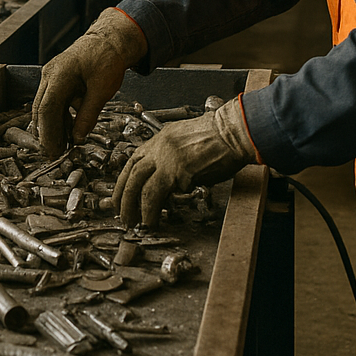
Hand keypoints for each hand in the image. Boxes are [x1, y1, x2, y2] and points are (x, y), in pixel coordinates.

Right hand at [31, 8, 146, 156]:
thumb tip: (78, 139)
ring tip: (63, 148)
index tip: (54, 151)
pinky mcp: (56, 81)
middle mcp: (50, 75)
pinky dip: (59, 119)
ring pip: (45, 108)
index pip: (47, 108)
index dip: (48, 132)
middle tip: (55, 155)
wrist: (109, 40)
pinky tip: (68, 133)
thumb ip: (88, 115)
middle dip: (46, 134)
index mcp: (60, 74)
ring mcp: (51, 77)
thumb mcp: (102, 89)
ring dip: (52, 128)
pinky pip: (53, 103)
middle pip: (41, 110)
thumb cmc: (107, 58)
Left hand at [113, 98, 255, 227]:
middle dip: (123, 196)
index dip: (124, 180)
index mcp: (161, 139)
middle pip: (132, 173)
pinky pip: (156, 194)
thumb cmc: (219, 138)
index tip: (121, 193)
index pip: (134, 161)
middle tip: (121, 213)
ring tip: (134, 222)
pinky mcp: (178, 171)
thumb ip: (173, 157)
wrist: (234, 132)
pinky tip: (152, 220)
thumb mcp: (187, 141)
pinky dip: (151, 210)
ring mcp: (167, 158)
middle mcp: (159, 147)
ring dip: (134, 207)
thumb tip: (168, 180)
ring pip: (139, 185)